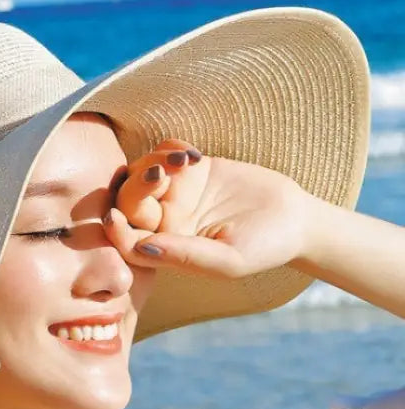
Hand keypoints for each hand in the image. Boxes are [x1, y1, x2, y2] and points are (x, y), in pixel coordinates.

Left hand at [104, 138, 317, 278]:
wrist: (295, 219)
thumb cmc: (262, 249)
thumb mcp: (227, 261)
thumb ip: (185, 256)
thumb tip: (141, 247)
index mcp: (166, 249)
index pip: (128, 242)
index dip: (116, 232)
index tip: (113, 217)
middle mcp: (164, 222)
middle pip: (129, 204)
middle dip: (135, 189)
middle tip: (160, 175)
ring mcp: (177, 193)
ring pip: (142, 173)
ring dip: (153, 162)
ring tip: (184, 160)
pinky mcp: (192, 168)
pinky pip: (165, 152)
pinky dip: (169, 148)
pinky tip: (193, 154)